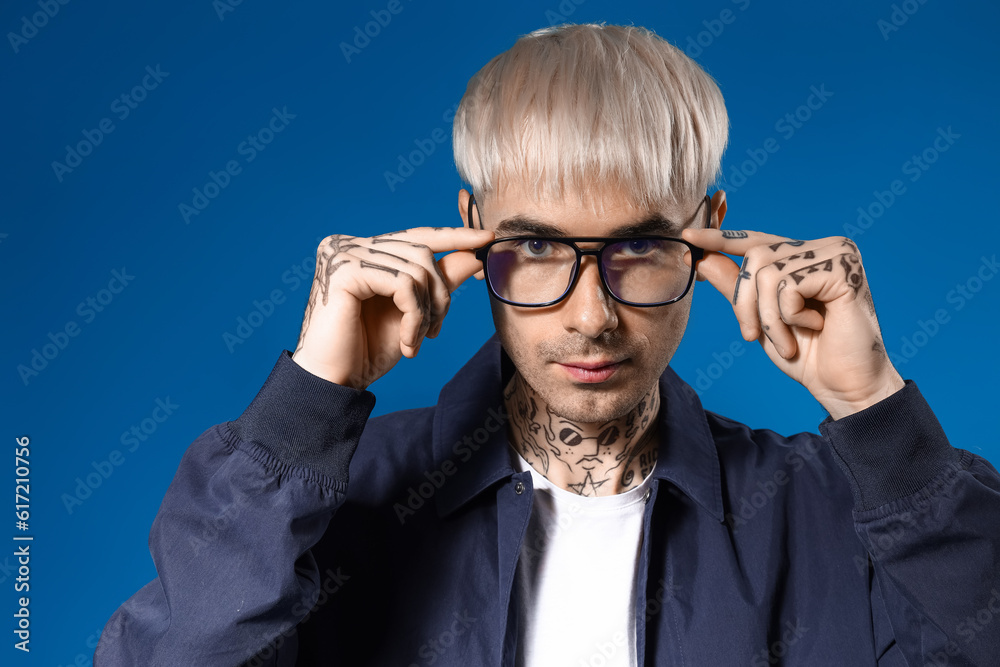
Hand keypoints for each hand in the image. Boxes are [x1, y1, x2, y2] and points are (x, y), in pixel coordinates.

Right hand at [291, 227, 493, 388]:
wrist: (336, 382)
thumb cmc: (368, 350)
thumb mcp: (414, 311)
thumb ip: (440, 281)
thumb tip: (475, 254)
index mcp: (363, 251)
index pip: (416, 236)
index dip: (454, 236)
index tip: (487, 238)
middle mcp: (349, 244)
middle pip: (422, 252)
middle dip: (440, 295)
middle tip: (436, 331)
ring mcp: (343, 253)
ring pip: (417, 268)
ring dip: (427, 311)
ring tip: (418, 340)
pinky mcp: (344, 269)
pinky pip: (403, 283)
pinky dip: (415, 316)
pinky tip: (408, 341)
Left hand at [682, 228, 904, 418]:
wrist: (843, 385)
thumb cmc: (806, 353)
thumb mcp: (760, 319)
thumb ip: (735, 287)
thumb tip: (701, 257)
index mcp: (802, 255)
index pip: (754, 240)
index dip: (720, 238)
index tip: (688, 236)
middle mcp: (821, 246)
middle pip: (754, 257)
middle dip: (744, 304)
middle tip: (754, 337)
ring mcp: (836, 253)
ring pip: (767, 273)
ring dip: (768, 318)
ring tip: (789, 339)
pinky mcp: (843, 267)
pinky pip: (789, 285)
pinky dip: (790, 315)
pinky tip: (816, 326)